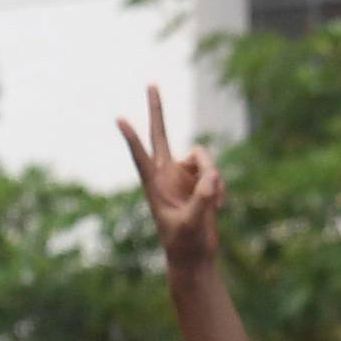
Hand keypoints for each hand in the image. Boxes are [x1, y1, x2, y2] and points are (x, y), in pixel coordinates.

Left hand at [116, 85, 223, 271]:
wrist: (195, 256)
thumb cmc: (186, 245)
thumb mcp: (192, 225)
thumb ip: (202, 201)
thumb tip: (212, 177)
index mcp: (154, 186)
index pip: (141, 157)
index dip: (132, 138)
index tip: (119, 119)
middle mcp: (166, 175)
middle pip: (161, 134)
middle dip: (157, 110)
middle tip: (151, 83)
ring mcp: (183, 176)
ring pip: (201, 157)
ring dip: (212, 174)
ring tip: (217, 201)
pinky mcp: (200, 181)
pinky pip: (214, 171)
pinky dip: (219, 185)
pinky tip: (220, 206)